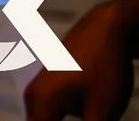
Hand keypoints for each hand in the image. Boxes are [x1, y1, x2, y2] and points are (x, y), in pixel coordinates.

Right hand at [24, 0, 138, 120]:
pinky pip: (55, 111)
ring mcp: (41, 88)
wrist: (108, 28)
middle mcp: (33, 96)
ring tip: (94, 113)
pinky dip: (66, 118)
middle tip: (91, 118)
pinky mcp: (52, 84)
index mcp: (40, 103)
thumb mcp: (102, 110)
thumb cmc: (103, 67)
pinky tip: (91, 112)